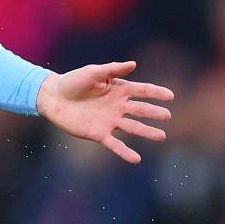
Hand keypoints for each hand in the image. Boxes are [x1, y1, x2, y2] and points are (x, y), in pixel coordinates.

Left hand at [36, 61, 175, 164]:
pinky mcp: (99, 134)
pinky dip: (125, 152)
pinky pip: (115, 144)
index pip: (142, 91)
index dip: (156, 93)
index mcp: (119, 90)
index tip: (170, 96)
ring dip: (147, 132)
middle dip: (154, 113)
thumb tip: (133, 64)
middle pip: (140, 110)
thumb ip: (112, 70)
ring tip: (161, 136)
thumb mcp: (92, 72)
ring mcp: (110, 121)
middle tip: (167, 116)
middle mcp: (118, 106)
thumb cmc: (73, 82)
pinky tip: (137, 159)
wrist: (54, 98)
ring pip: (133, 128)